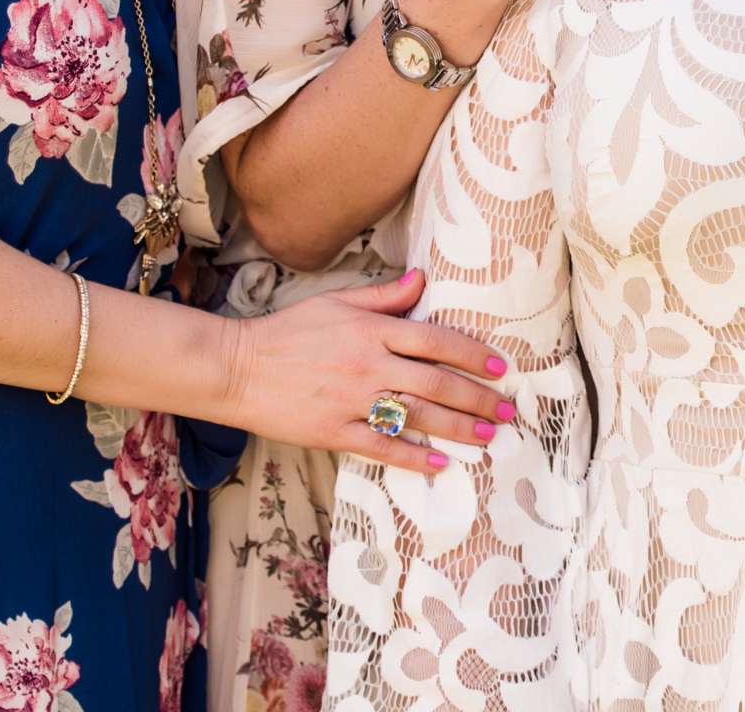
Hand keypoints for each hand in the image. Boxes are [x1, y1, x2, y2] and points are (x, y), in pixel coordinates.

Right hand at [220, 270, 512, 471]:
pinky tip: (440, 464)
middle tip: (507, 410)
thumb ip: (384, 296)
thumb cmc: (287, 331)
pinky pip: (382, 448)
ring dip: (458, 428)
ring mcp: (351, 401)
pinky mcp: (333, 432)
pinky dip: (413, 457)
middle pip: (436, 383)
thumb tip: (423, 280)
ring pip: (417, 417)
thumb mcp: (337, 302)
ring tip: (488, 435)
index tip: (499, 368)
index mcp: (371, 331)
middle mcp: (368, 365)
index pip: (436, 341)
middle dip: (478, 398)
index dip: (472, 355)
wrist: (236, 367)